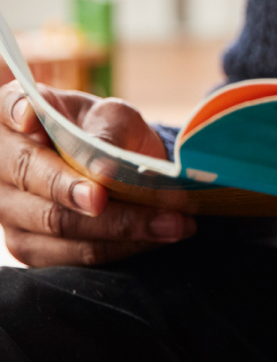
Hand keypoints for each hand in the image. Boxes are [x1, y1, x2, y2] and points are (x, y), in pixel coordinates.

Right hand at [0, 82, 195, 266]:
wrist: (117, 165)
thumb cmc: (109, 131)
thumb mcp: (114, 117)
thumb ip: (106, 132)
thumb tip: (101, 166)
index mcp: (16, 115)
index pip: (7, 106)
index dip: (19, 111)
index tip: (34, 119)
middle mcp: (2, 164)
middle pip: (29, 175)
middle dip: (74, 190)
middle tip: (108, 196)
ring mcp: (11, 211)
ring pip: (56, 223)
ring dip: (117, 226)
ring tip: (173, 221)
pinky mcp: (33, 247)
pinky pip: (73, 255)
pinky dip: (121, 246)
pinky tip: (160, 235)